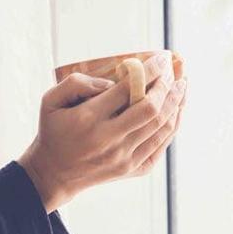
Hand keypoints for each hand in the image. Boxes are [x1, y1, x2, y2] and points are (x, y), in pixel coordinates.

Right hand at [18, 53, 187, 211]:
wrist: (54, 174)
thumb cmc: (53, 131)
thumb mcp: (50, 100)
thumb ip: (77, 83)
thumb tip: (112, 82)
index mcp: (88, 119)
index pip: (128, 90)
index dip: (149, 71)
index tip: (161, 59)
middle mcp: (109, 140)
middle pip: (151, 108)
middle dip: (168, 86)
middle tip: (174, 72)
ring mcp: (123, 158)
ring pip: (161, 126)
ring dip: (177, 103)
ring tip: (182, 86)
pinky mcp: (132, 169)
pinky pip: (161, 145)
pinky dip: (173, 125)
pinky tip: (177, 110)